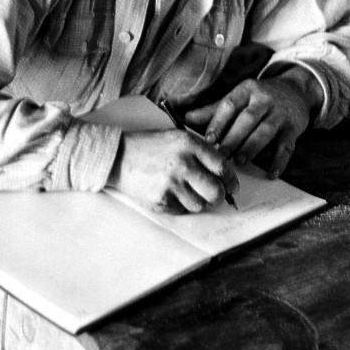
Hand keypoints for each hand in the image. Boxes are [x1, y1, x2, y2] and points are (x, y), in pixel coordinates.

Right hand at [109, 128, 237, 213]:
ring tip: (181, 189)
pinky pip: (181, 210)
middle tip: (211, 193)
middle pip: (216, 192)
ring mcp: (171, 184)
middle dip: (217, 196)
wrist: (118, 156)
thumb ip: (200, 152)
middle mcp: (183, 163)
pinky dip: (179, 205)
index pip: (223, 167)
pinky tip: (168, 192)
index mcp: (189, 144)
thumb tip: (224, 173)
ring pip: (200, 205)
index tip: (231, 186)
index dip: (231, 180)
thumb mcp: (176, 138)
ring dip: (195, 201)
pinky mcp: (161, 200)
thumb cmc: (149, 147)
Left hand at [184, 72, 317, 177]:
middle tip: (221, 155)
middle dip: (233, 137)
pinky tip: (270, 173)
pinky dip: (279, 161)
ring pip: (266, 131)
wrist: (296, 90)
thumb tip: (186, 118)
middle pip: (248, 118)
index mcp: (246, 90)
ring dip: (252, 147)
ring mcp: (281, 113)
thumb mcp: (239, 97)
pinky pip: (287, 146)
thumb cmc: (259, 97)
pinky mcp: (294, 128)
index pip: (230, 104)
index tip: (208, 139)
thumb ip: (214, 110)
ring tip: (240, 161)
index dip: (218, 122)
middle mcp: (264, 99)